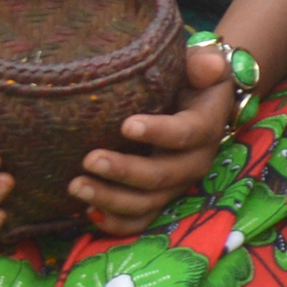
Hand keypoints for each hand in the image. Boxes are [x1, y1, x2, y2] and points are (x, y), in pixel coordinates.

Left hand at [72, 42, 239, 234]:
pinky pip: (140, 221)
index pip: (185, 133)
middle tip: (89, 160)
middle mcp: (193, 162)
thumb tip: (210, 65)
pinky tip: (88, 213)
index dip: (158, 132)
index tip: (125, 125)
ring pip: (146, 203)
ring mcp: (175, 185)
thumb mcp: (203, 64)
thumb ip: (205, 62)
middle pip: (161, 175)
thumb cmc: (192, 78)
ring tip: (76, 186)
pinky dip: (116, 223)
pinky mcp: (158, 198)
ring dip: (110, 199)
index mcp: (205, 127)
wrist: (197, 102)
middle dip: (124, 171)